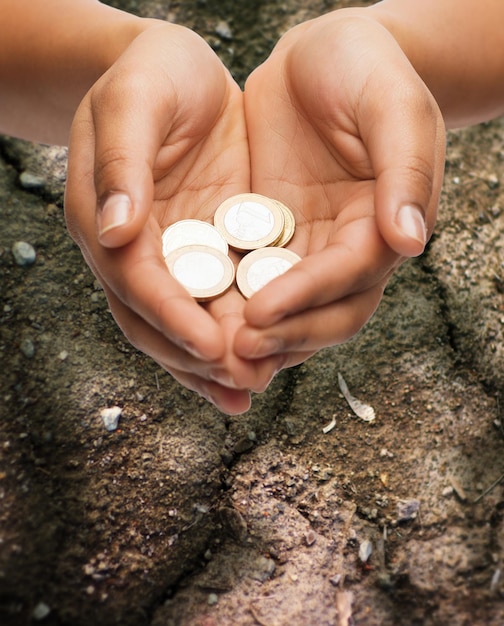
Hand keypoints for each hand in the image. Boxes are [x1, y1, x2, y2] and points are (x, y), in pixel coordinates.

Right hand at [65, 23, 278, 413]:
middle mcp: (137, 249)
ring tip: (252, 389)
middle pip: (157, 320)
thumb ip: (122, 162)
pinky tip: (265, 358)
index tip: (212, 346)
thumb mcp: (134, 101)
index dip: (172, 317)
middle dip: (197, 357)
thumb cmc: (149, 75)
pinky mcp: (209, 248)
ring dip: (216, 363)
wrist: (176, 71)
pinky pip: (220, 300)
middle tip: (242, 384)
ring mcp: (174, 254)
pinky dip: (238, 332)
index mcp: (107, 219)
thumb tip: (117, 230)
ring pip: (188, 322)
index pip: (138, 282)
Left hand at [235, 10, 445, 364]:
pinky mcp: (269, 237)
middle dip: (284, 335)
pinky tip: (198, 316)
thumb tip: (409, 241)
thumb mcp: (393, 106)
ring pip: (288, 308)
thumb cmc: (364, 68)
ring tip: (215, 353)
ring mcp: (306, 246)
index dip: (308, 296)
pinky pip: (250, 278)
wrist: (320, 55)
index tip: (262, 311)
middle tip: (237, 350)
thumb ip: (405, 171)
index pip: (351, 275)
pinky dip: (230, 303)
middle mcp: (347, 246)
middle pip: (325, 312)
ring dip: (257, 336)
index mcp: (384, 223)